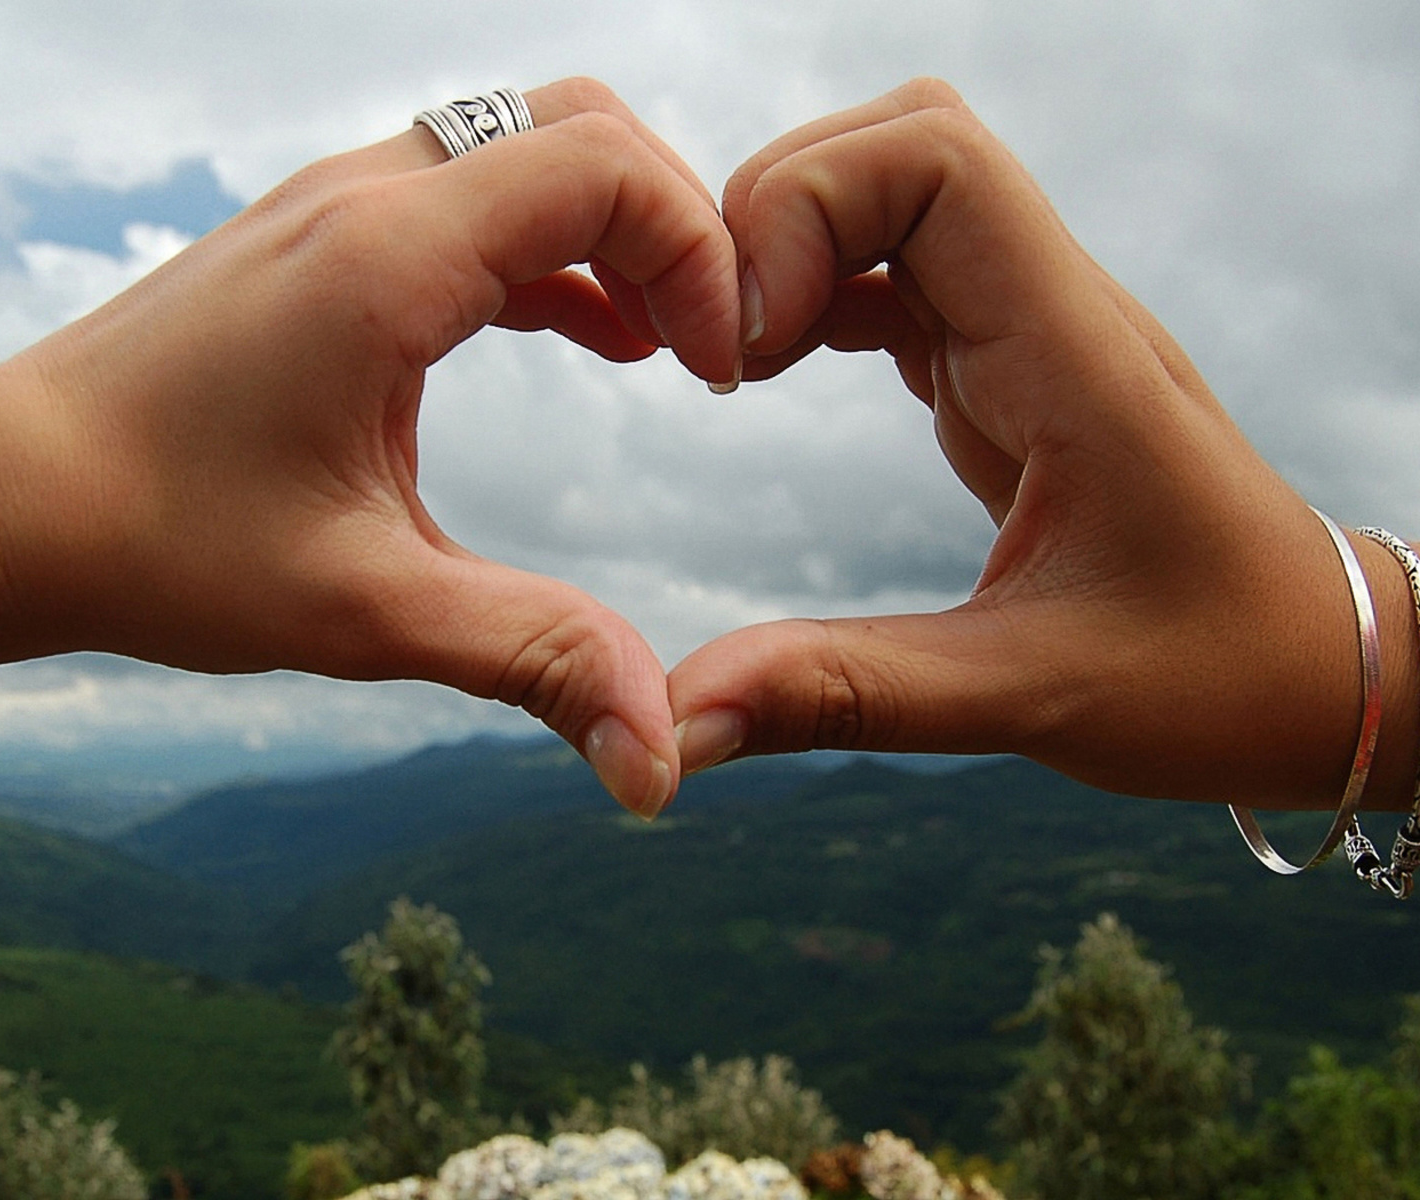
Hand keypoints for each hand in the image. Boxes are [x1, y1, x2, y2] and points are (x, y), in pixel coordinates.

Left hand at [0, 78, 740, 817]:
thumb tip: (659, 760)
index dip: (698, 252)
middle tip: (708, 345)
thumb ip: (531, 659)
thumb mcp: (363, 610)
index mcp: (384, 260)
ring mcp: (337, 208)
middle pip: (580, 125)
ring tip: (668, 347)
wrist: (7, 500)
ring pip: (526, 146)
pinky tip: (593, 338)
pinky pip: (475, 200)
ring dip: (615, 229)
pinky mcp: (323, 241)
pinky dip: (555, 250)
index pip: (603, 167)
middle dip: (674, 221)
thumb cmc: (158, 543)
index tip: (721, 371)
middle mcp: (363, 199)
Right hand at [669, 78, 1419, 810]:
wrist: (1327, 671)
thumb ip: (847, 695)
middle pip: (901, 144)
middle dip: (779, 212)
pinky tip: (771, 371)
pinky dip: (817, 294)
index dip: (807, 209)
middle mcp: (1055, 312)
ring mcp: (1033, 330)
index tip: (744, 351)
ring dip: (791, 248)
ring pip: (894, 194)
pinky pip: (897, 273)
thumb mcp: (1028, 696)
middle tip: (718, 349)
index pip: (936, 160)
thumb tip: (681, 720)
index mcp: (1075, 358)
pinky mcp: (1009, 367)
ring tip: (732, 363)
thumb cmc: (1217, 677)